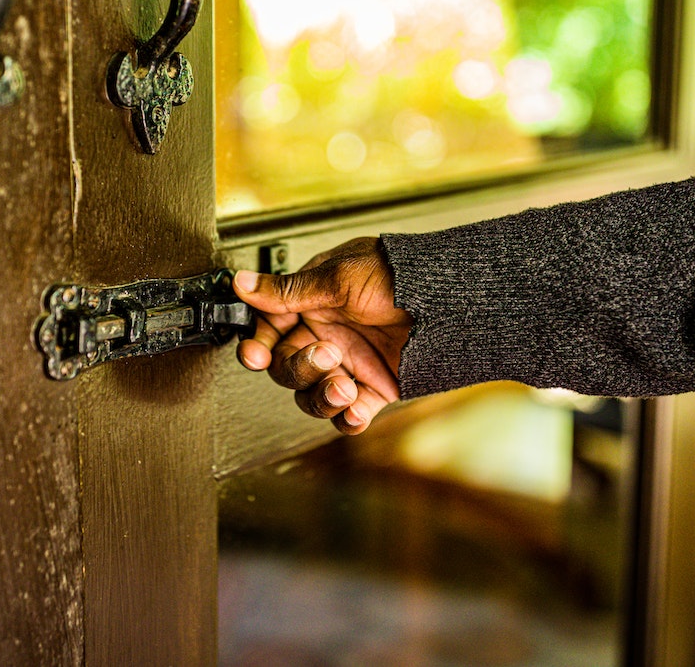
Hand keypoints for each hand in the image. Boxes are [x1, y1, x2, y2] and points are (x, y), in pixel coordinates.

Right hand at [233, 237, 412, 434]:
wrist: (451, 299)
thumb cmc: (399, 275)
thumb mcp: (338, 278)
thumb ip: (287, 291)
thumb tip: (243, 284)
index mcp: (311, 304)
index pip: (269, 331)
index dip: (259, 345)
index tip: (256, 356)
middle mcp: (326, 335)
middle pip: (287, 368)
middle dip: (300, 368)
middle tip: (325, 356)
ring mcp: (350, 364)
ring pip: (313, 396)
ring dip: (322, 397)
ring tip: (344, 388)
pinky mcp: (375, 389)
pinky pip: (349, 414)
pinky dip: (349, 418)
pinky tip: (356, 410)